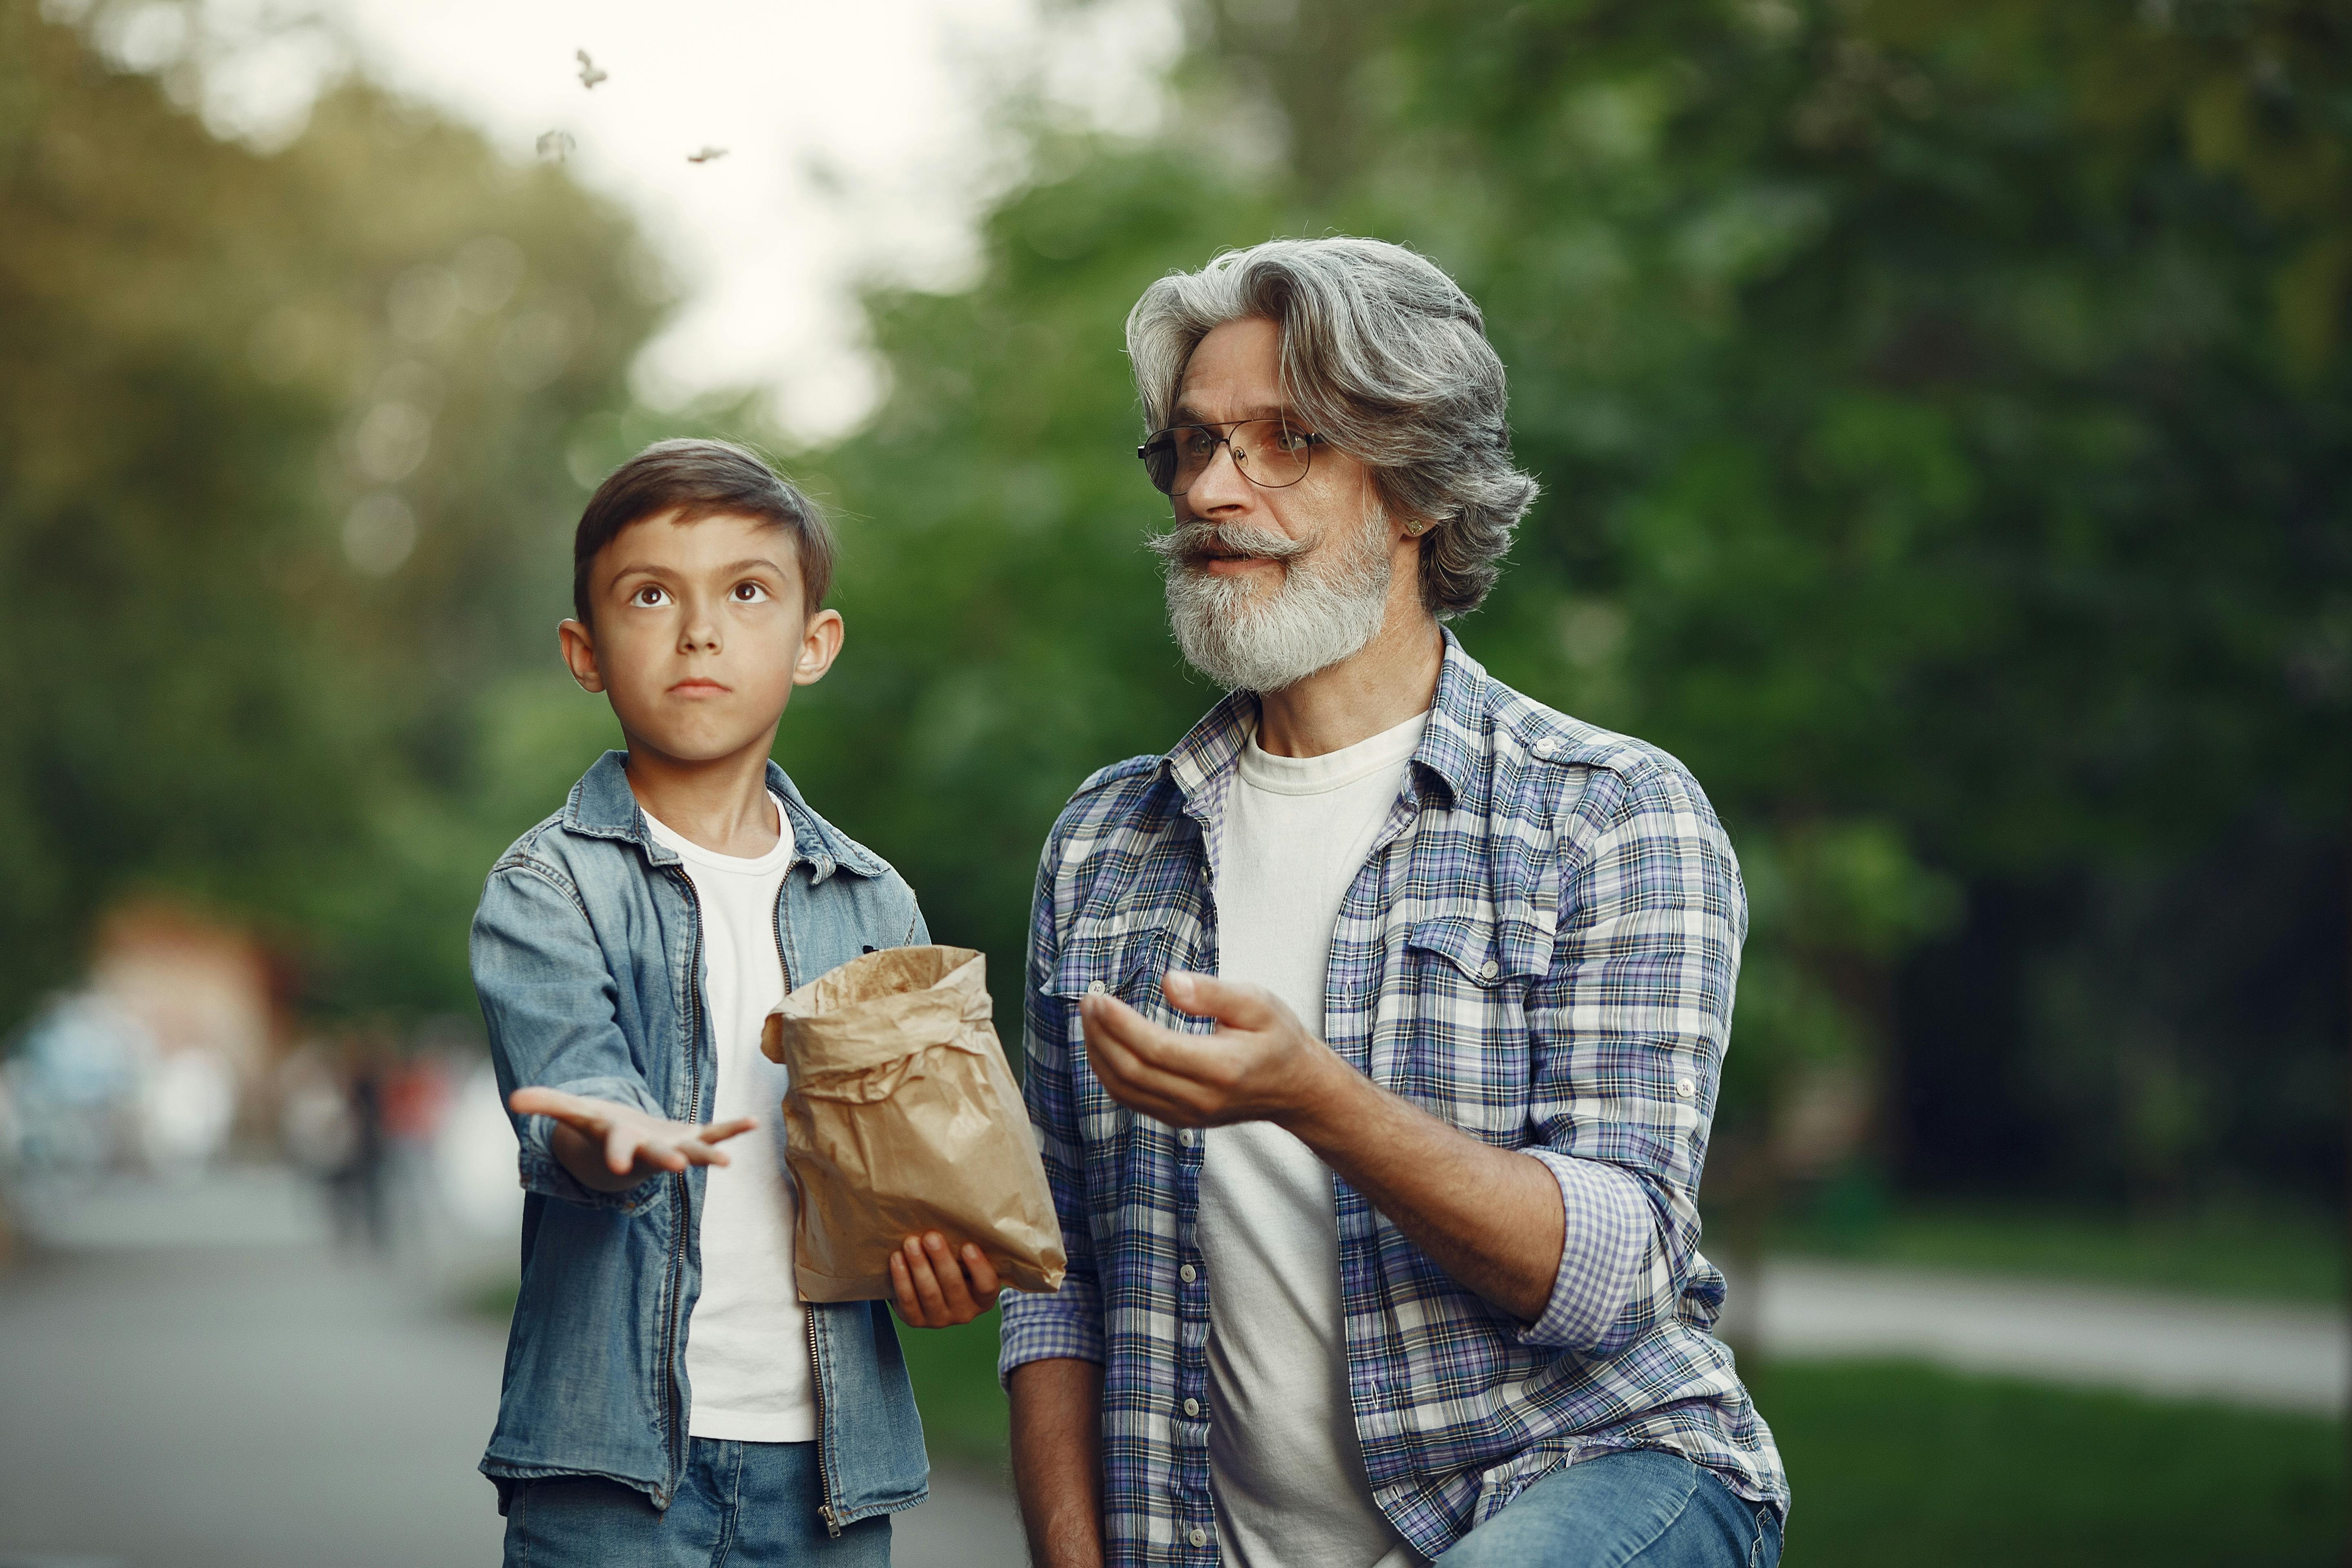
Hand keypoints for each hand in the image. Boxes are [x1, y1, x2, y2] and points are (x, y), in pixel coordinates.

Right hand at [509, 1086, 754, 1191]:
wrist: (628, 1150)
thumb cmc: (600, 1128)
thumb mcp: (574, 1113)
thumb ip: (548, 1104)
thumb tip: (512, 1100)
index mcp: (622, 1144)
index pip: (618, 1148)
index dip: (617, 1154)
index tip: (618, 1164)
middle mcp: (650, 1151)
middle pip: (660, 1157)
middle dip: (669, 1161)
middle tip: (681, 1169)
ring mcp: (674, 1148)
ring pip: (694, 1152)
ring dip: (711, 1154)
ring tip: (729, 1161)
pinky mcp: (693, 1138)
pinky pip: (716, 1133)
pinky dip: (732, 1129)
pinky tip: (754, 1122)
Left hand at [889, 1231, 1003, 1326]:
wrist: (931, 1290)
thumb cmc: (955, 1267)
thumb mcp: (966, 1263)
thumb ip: (967, 1249)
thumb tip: (956, 1218)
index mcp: (983, 1298)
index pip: (987, 1286)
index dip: (978, 1267)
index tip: (968, 1246)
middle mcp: (964, 1313)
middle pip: (953, 1286)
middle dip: (940, 1259)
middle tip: (930, 1236)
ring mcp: (939, 1320)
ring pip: (929, 1293)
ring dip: (918, 1265)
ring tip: (911, 1243)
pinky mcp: (915, 1320)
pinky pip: (907, 1301)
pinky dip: (901, 1278)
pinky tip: (897, 1258)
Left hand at [1079, 971, 1340, 1130]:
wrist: (1296, 1089)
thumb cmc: (1278, 1039)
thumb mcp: (1257, 1003)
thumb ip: (1212, 993)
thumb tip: (1167, 981)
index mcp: (1223, 1068)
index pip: (1156, 1049)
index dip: (1120, 1024)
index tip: (1099, 997)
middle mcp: (1202, 1098)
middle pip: (1132, 1071)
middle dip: (1101, 1035)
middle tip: (1088, 1000)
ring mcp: (1188, 1114)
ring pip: (1125, 1090)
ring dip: (1098, 1054)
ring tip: (1089, 1018)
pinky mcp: (1178, 1119)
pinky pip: (1131, 1100)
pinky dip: (1109, 1073)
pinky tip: (1102, 1045)